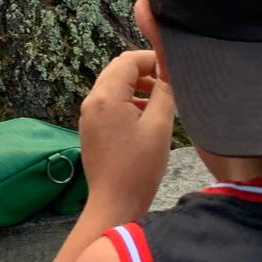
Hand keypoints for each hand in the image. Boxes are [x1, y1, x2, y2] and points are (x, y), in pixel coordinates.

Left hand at [78, 49, 174, 220]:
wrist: (115, 202)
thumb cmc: (139, 167)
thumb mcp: (159, 125)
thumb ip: (164, 92)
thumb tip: (168, 71)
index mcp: (106, 96)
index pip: (128, 60)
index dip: (152, 59)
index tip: (173, 69)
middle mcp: (92, 101)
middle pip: (119, 71)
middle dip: (145, 72)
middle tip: (169, 83)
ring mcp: (89, 115)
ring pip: (114, 87)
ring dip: (137, 87)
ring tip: (162, 99)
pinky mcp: (92, 128)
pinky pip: (110, 104)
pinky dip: (128, 102)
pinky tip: (147, 116)